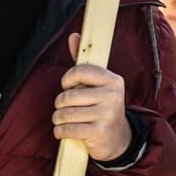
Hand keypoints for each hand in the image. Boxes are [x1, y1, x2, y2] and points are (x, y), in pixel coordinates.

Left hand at [55, 33, 131, 161]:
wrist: (117, 139)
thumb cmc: (101, 107)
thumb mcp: (96, 84)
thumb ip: (83, 62)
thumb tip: (74, 36)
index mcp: (113, 80)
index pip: (80, 71)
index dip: (67, 79)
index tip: (66, 85)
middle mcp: (113, 95)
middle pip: (69, 96)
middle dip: (59, 104)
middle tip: (63, 107)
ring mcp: (107, 114)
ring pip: (66, 114)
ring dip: (58, 119)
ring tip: (62, 120)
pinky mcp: (99, 132)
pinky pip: (68, 129)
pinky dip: (60, 131)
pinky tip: (63, 131)